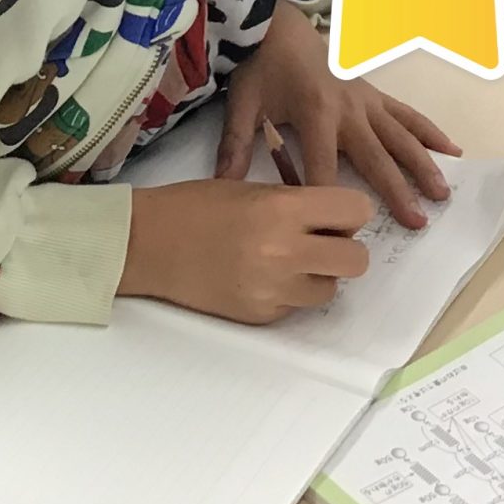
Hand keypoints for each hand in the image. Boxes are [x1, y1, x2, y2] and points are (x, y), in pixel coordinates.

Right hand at [120, 180, 372, 323]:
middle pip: (356, 260)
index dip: (350, 211)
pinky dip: (288, 293)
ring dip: (318, 275)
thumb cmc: (194, 206)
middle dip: (344, 248)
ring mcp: (273, 290)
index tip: (334, 213)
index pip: (356, 211)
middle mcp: (285, 252)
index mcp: (282, 209)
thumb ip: (297, 203)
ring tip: (285, 260)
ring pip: (331, 289)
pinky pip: (297, 306)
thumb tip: (337, 218)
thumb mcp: (251, 188)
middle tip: (319, 239)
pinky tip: (259, 276)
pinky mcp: (261, 316)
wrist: (146, 244)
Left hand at [217, 1, 454, 227]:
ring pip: (401, 138)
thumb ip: (235, 144)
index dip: (331, 203)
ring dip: (422, 166)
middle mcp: (349, 110)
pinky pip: (408, 114)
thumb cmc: (261, 65)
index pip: (324, 170)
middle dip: (396, 192)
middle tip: (417, 223)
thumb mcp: (243, 104)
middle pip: (376, 159)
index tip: (342, 236)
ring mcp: (367, 101)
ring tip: (441, 195)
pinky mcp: (376, 93)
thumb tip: (222, 186)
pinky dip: (430, 132)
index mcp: (315, 115)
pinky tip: (453, 151)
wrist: (280, 22)